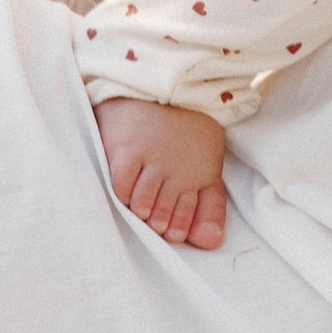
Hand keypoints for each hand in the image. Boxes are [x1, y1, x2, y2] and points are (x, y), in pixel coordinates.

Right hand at [95, 96, 229, 251]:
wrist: (162, 89)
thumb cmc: (185, 136)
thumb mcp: (206, 168)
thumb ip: (210, 207)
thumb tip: (210, 244)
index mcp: (200, 174)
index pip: (189, 216)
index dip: (178, 227)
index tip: (172, 232)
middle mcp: (178, 169)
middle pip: (164, 215)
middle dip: (159, 223)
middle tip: (153, 221)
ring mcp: (152, 158)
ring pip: (143, 205)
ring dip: (140, 211)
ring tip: (139, 207)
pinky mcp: (127, 149)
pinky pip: (121, 186)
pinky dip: (121, 193)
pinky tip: (125, 187)